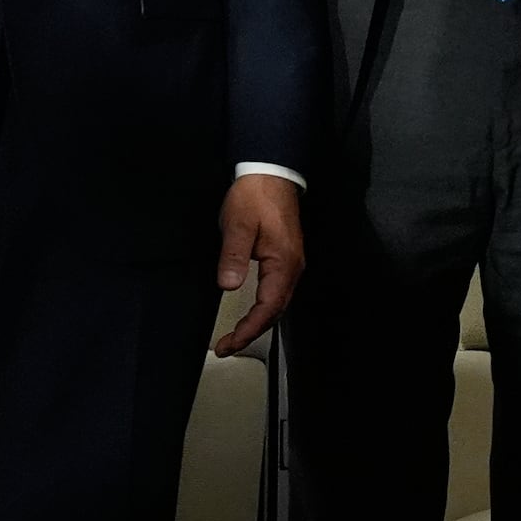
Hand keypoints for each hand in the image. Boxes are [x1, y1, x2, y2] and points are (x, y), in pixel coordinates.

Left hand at [213, 173, 305, 354]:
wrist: (272, 174)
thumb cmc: (256, 195)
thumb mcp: (237, 224)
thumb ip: (233, 256)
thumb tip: (229, 285)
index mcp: (283, 262)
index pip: (268, 307)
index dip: (249, 329)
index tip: (230, 342)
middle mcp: (292, 267)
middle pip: (276, 311)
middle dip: (252, 332)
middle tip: (227, 346)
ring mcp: (291, 263)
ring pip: (278, 304)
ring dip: (258, 323)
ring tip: (237, 336)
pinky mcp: (286, 258)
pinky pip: (278, 292)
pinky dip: (264, 309)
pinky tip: (253, 313)